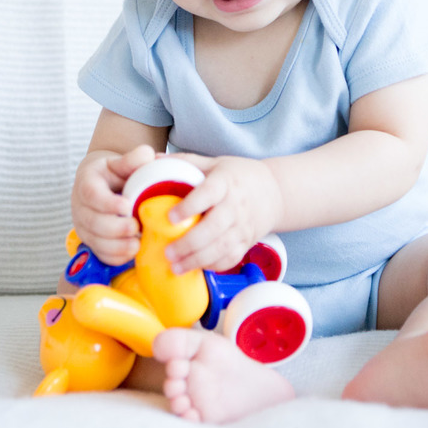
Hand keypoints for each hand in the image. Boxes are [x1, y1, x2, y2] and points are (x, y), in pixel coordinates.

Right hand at [70, 145, 155, 264]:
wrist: (105, 185)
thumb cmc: (116, 173)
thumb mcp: (122, 162)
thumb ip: (133, 159)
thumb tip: (148, 155)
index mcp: (87, 183)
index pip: (91, 194)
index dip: (108, 203)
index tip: (127, 206)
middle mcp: (81, 206)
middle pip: (93, 222)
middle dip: (115, 228)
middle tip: (136, 227)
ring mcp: (84, 226)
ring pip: (95, 241)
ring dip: (116, 246)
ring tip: (137, 244)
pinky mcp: (92, 241)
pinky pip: (100, 254)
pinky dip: (115, 257)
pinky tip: (132, 253)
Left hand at [161, 154, 283, 274]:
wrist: (274, 192)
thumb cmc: (237, 176)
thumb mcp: (215, 163)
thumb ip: (186, 162)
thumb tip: (152, 158)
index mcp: (225, 182)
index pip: (208, 193)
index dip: (190, 206)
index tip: (171, 217)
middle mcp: (236, 205)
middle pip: (213, 227)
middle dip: (189, 243)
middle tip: (168, 252)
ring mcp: (243, 226)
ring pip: (221, 247)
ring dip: (197, 260)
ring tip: (175, 267)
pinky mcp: (247, 242)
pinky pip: (231, 258)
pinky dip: (214, 266)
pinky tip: (196, 268)